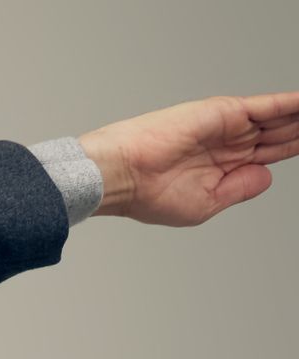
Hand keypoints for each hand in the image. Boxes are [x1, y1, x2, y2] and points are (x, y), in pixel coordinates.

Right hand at [80, 90, 298, 224]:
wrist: (125, 175)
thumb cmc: (149, 195)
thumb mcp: (205, 205)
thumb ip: (239, 189)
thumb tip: (267, 176)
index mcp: (222, 168)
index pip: (267, 156)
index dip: (290, 151)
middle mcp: (228, 144)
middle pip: (277, 135)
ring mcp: (229, 126)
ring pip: (277, 119)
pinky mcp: (226, 112)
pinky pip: (267, 106)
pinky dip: (290, 104)